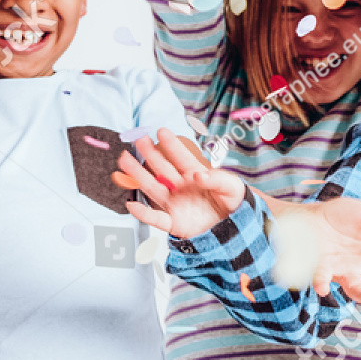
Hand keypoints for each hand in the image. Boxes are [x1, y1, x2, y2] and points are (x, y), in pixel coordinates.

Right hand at [116, 128, 244, 237]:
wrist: (235, 228)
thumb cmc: (234, 203)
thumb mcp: (232, 187)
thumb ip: (216, 179)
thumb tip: (197, 174)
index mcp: (196, 175)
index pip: (181, 157)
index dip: (171, 145)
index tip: (161, 131)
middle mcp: (181, 187)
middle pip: (161, 168)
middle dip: (150, 153)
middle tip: (138, 139)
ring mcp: (175, 204)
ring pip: (152, 187)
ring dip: (138, 175)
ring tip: (125, 160)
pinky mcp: (174, 223)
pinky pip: (155, 218)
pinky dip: (143, 214)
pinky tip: (131, 205)